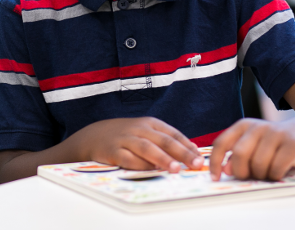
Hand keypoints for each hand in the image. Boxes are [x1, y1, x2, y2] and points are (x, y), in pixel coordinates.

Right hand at [79, 117, 203, 172]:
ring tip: (176, 168)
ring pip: (147, 148)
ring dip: (162, 158)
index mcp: (150, 123)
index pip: (172, 133)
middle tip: (195, 163)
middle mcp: (139, 129)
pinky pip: (128, 158)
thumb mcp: (145, 132)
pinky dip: (139, 164)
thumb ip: (165, 141)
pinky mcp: (113, 150)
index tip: (200, 157)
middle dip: (182, 152)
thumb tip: (191, 152)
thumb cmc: (126, 136)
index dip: (187, 145)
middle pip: (164, 140)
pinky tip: (150, 170)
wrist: (94, 135)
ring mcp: (126, 139)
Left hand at [210, 118, 294, 180]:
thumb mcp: (253, 145)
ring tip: (267, 171)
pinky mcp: (292, 144)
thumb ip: (236, 155)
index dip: (215, 162)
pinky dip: (275, 176)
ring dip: (262, 175)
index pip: (222, 142)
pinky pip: (276, 169)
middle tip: (249, 176)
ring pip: (259, 165)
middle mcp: (258, 126)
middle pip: (240, 155)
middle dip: (242, 172)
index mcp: (243, 125)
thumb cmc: (273, 143)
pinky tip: (279, 171)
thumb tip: (225, 169)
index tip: (215, 178)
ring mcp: (276, 134)